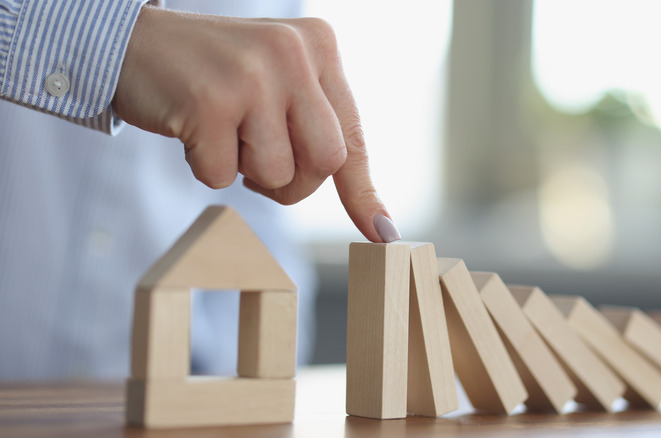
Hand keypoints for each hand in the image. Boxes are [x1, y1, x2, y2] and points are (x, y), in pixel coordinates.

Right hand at [113, 6, 399, 242]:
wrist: (135, 42)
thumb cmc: (216, 76)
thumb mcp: (278, 82)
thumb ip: (316, 126)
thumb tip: (374, 216)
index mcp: (319, 46)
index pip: (352, 135)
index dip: (363, 192)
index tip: (382, 235)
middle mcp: (293, 53)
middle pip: (325, 163)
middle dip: (294, 184)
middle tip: (258, 161)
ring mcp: (252, 75)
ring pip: (276, 175)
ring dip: (244, 172)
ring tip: (221, 130)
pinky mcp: (209, 100)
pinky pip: (221, 177)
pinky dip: (203, 166)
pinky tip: (191, 126)